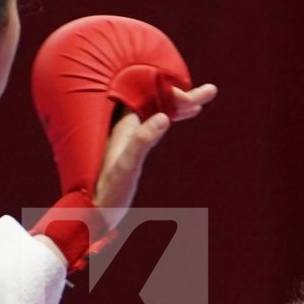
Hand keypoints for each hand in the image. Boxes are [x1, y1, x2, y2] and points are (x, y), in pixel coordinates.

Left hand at [92, 83, 217, 228]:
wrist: (91, 211)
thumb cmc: (107, 192)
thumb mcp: (127, 167)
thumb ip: (142, 141)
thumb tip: (163, 117)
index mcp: (122, 123)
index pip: (150, 95)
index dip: (173, 93)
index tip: (195, 98)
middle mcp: (123, 124)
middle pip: (156, 99)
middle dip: (183, 94)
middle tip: (211, 91)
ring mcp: (127, 133)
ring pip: (156, 109)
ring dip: (179, 103)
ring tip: (203, 100)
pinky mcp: (130, 144)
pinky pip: (152, 121)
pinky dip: (170, 116)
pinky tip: (177, 116)